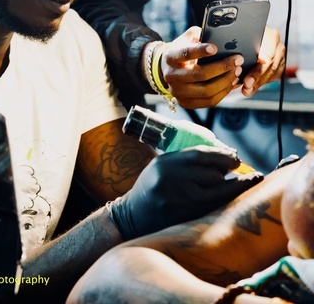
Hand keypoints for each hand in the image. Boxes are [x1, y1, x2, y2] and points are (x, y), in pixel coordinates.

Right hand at [107, 146, 262, 239]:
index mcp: (165, 163)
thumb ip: (187, 159)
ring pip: (215, 193)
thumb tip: (224, 154)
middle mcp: (170, 180)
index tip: (236, 158)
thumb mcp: (163, 165)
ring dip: (231, 188)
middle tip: (236, 169)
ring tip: (241, 183)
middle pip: (211, 175)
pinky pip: (211, 208)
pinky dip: (225, 201)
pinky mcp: (182, 219)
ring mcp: (176, 201)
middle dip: (227, 172)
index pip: (200, 155)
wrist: (132, 215)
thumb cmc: (154, 186)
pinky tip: (233, 196)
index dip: (222, 155)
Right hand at [159, 27, 244, 108]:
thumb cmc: (182, 50)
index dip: (200, 51)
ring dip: (225, 81)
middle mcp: (172, 76)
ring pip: (206, 91)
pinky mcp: (185, 102)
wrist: (166, 69)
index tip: (215, 48)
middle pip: (200, 74)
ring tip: (237, 72)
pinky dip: (223, 93)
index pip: (186, 54)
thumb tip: (221, 36)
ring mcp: (177, 91)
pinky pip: (209, 101)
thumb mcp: (187, 38)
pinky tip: (231, 83)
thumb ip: (201, 35)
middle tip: (238, 61)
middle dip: (222, 67)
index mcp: (171, 57)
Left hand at [240, 27, 284, 96]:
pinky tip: (251, 88)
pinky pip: (272, 77)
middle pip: (270, 66)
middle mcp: (278, 46)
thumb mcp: (242, 36)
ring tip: (246, 90)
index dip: (259, 68)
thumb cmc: (244, 34)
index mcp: (271, 36)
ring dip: (258, 84)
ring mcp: (280, 57)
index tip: (251, 76)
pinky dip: (260, 83)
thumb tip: (232, 59)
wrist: (251, 35)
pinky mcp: (278, 65)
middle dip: (257, 78)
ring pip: (272, 74)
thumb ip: (240, 45)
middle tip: (246, 86)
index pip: (268, 54)